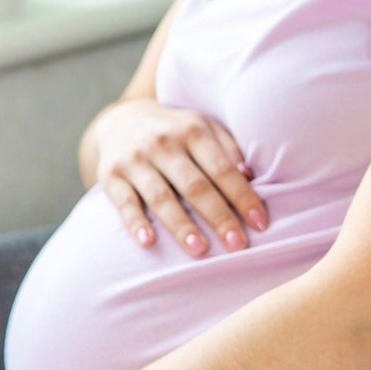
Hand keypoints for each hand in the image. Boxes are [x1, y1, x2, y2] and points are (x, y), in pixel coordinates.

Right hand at [92, 98, 267, 256]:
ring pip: (161, 197)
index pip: (223, 169)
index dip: (243, 197)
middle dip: (219, 217)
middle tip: (237, 245)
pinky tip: (148, 242)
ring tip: (200, 250)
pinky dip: (135, 223)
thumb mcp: (204, 127)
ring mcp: (135, 159)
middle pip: (195, 186)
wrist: (121, 119)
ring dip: (181, 225)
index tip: (260, 224)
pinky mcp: (110, 175)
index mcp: (193, 130)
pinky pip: (124, 202)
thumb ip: (228, 149)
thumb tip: (250, 177)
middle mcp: (163, 143)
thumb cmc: (176, 131)